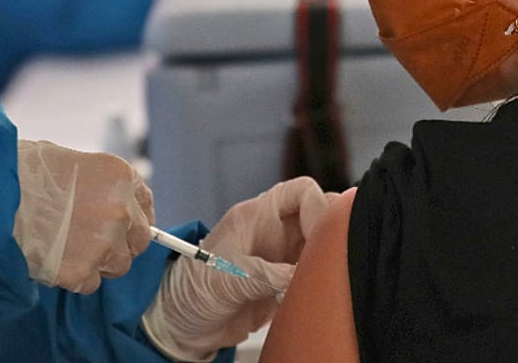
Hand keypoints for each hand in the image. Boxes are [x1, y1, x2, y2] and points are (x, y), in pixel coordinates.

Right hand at [13, 140, 153, 293]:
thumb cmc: (22, 172)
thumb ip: (98, 184)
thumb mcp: (70, 160)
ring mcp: (104, 244)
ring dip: (97, 261)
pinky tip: (52, 257)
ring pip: (116, 265)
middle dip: (118, 242)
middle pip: (138, 240)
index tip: (122, 225)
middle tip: (89, 240)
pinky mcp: (81, 273)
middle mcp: (121, 211)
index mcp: (121, 176)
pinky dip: (73, 276)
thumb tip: (106, 202)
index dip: (132, 217)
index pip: (145, 204)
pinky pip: (89, 283)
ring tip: (65, 246)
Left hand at [141, 178, 337, 361]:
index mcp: (258, 217)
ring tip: (326, 280)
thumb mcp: (224, 278)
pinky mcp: (287, 283)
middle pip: (321, 215)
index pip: (301, 192)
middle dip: (333, 233)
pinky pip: (317, 274)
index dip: (318, 207)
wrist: (184, 325)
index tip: (322, 235)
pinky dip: (324, 283)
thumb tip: (297, 275)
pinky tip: (316, 297)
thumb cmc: (192, 291)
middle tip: (332, 259)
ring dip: (330, 260)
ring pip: (324, 245)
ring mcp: (283, 258)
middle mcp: (276, 233)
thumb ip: (262, 274)